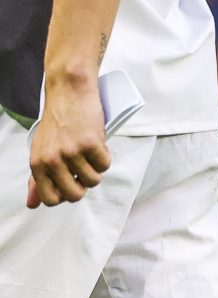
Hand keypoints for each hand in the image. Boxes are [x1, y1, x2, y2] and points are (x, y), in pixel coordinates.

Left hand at [28, 77, 109, 207]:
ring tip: (90, 153)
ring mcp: (71, 152)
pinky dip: (105, 157)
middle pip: (74, 195)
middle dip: (83, 186)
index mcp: (37, 165)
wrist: (69, 93)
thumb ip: (38, 178)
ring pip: (93, 180)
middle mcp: (52, 161)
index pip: (51, 199)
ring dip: (96, 169)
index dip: (65, 194)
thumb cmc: (57, 122)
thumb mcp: (41, 151)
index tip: (71, 182)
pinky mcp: (90, 144)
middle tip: (83, 169)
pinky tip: (97, 145)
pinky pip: (105, 165)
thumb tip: (32, 204)